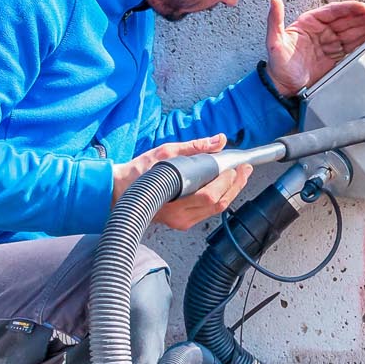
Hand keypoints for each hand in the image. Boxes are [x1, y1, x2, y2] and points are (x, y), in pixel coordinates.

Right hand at [113, 135, 253, 230]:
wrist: (119, 192)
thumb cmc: (138, 173)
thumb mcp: (166, 153)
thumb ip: (194, 147)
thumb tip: (218, 140)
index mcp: (175, 200)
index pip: (210, 194)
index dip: (227, 181)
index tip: (236, 166)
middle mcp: (181, 216)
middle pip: (218, 203)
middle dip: (236, 185)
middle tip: (245, 169)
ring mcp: (182, 222)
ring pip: (216, 209)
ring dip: (231, 191)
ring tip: (239, 175)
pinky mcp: (183, 222)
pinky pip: (208, 212)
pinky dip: (220, 197)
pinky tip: (225, 185)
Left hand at [265, 0, 364, 94]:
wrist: (283, 88)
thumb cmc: (277, 65)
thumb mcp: (274, 41)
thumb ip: (274, 20)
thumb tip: (274, 0)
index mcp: (309, 23)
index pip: (332, 12)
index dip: (348, 9)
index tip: (362, 8)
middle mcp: (322, 31)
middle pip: (347, 21)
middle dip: (364, 18)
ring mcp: (330, 44)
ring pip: (353, 33)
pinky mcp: (336, 57)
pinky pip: (353, 47)